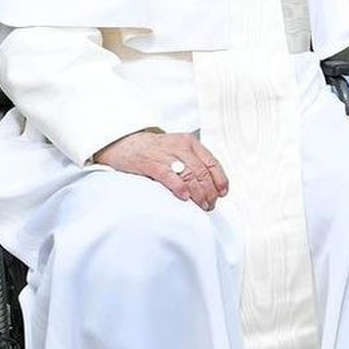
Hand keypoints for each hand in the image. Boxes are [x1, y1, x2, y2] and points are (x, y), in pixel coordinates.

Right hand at [92, 130, 228, 210]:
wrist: (125, 144)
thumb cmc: (155, 151)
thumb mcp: (178, 150)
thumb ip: (193, 163)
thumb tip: (211, 185)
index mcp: (190, 143)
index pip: (212, 162)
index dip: (220, 179)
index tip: (222, 192)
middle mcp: (180, 146)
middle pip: (202, 172)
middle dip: (209, 191)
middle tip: (210, 204)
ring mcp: (165, 154)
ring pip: (189, 175)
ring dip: (198, 193)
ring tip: (201, 205)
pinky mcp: (150, 163)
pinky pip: (168, 176)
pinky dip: (179, 187)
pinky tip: (184, 197)